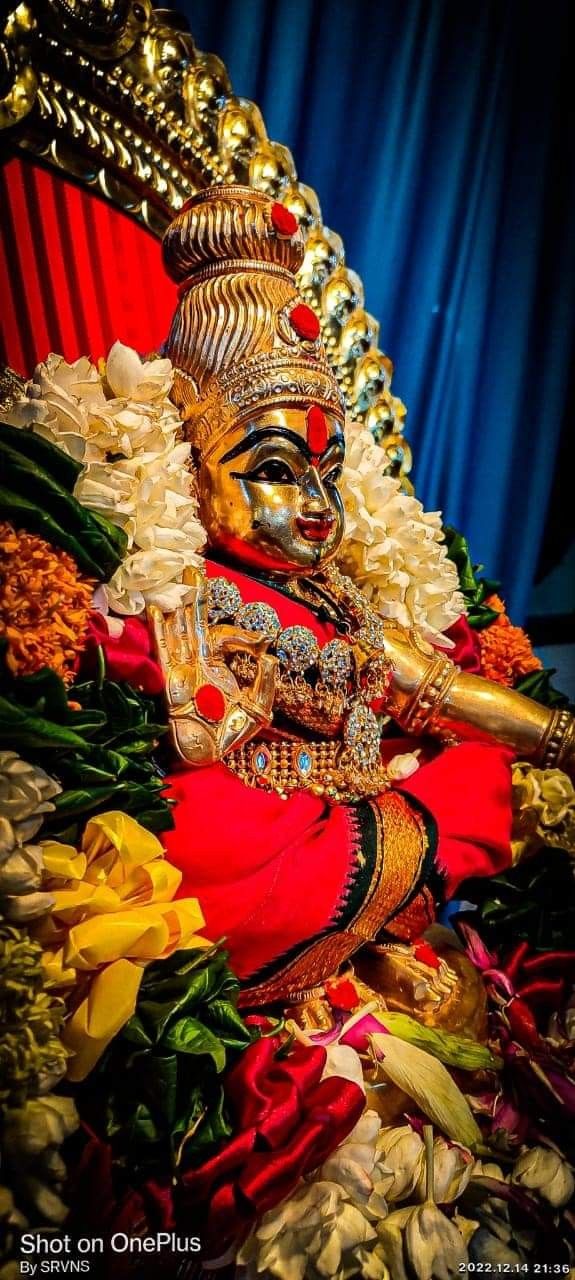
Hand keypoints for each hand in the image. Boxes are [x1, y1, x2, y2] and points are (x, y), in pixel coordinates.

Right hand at [148, 570, 275, 764]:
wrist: (210, 752)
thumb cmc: (230, 734)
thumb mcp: (258, 706)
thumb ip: (266, 681)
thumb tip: (272, 655)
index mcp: (217, 666)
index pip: (225, 637)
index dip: (244, 636)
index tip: (262, 643)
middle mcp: (197, 662)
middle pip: (194, 622)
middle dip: (194, 597)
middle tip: (193, 568)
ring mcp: (182, 668)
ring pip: (180, 629)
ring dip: (179, 605)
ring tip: (179, 578)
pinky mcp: (171, 678)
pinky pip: (165, 648)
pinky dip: (160, 629)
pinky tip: (157, 608)